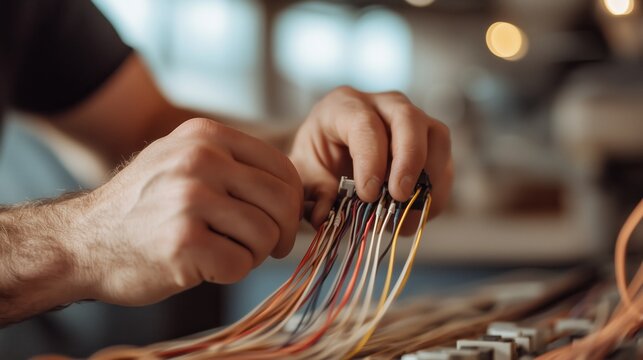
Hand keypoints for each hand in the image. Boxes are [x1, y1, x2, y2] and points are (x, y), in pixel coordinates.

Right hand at [71, 118, 302, 305]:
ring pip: (265, 234)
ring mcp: (189, 199)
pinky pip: (241, 264)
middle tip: (268, 246)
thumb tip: (292, 191)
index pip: (282, 167)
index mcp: (206, 136)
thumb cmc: (142, 208)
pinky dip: (231, 272)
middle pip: (282, 200)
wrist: (81, 242)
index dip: (291, 201)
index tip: (280, 221)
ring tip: (224, 252)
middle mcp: (199, 159)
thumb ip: (233, 165)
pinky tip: (205, 265)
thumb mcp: (182, 162)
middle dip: (282, 231)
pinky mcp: (183, 242)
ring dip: (253, 254)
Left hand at [289, 86, 452, 226]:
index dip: (370, 159)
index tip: (368, 193)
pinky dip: (436, 190)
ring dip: (429, 176)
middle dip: (408, 160)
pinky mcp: (429, 141)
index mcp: (344, 106)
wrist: (334, 154)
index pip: (364, 124)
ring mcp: (411, 119)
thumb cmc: (318, 159)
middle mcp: (382, 104)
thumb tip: (326, 216)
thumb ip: (314, 194)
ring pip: (436, 136)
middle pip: (408, 118)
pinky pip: (444, 160)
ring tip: (410, 210)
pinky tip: (417, 213)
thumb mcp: (306, 175)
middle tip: (399, 196)